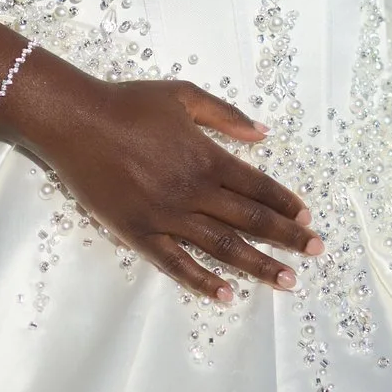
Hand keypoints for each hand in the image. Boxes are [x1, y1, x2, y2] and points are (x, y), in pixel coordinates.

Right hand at [19, 76, 318, 300]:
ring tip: (286, 281)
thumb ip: (227, 116)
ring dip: (257, 264)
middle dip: (286, 238)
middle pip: (249, 219)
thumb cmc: (130, 104)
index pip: (258, 186)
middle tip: (315, 253)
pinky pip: (175, 263)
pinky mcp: (139, 233)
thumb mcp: (185, 96)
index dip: (285, 204)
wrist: (76, 121)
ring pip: (221, 246)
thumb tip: (264, 134)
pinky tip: (226, 295)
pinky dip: (202, 281)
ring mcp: (166, 216)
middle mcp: (193, 191)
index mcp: (207, 158)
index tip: (308, 218)